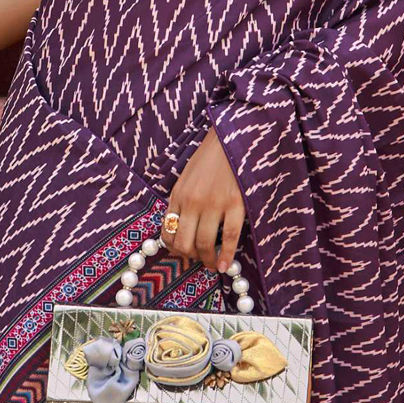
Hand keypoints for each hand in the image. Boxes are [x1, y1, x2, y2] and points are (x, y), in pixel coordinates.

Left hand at [162, 126, 244, 273]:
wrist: (232, 136)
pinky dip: (226, 255)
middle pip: (184, 242)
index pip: (168, 232)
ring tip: (211, 265)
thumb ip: (182, 201)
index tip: (182, 254)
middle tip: (198, 261)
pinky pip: (229, 237)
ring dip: (206, 260)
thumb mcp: (187, 177)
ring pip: (205, 243)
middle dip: (189, 257)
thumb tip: (179, 228)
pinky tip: (224, 266)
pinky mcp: (235, 204)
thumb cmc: (211, 158)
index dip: (174, 249)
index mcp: (178, 195)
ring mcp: (214, 204)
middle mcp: (192, 202)